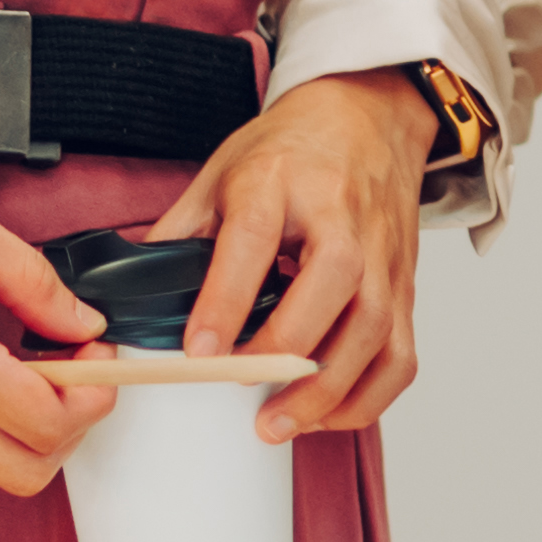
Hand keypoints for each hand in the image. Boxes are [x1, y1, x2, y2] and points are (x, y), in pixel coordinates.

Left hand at [148, 70, 441, 440]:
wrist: (369, 118)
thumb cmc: (294, 148)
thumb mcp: (223, 171)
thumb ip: (182, 232)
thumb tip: (137, 296)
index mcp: (281, 179)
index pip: (254, 239)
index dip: (226, 299)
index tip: (199, 350)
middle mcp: (342, 216)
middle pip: (332, 285)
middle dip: (287, 351)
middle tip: (241, 392)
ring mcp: (382, 253)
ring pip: (374, 329)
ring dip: (328, 389)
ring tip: (279, 423)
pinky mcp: (405, 285)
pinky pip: (401, 354)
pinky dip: (369, 396)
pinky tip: (327, 412)